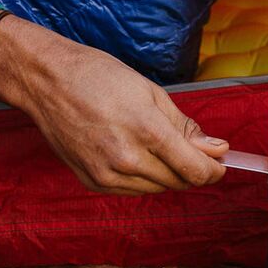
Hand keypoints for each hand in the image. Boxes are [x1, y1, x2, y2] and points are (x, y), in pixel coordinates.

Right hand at [0, 14, 227, 194]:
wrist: (47, 82)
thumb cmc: (98, 76)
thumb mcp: (151, 92)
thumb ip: (184, 125)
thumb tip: (214, 147)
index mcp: (146, 130)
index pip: (194, 170)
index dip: (213, 170)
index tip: (219, 162)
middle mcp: (126, 159)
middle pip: (179, 182)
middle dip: (193, 169)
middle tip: (195, 149)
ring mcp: (107, 174)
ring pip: (157, 189)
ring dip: (169, 174)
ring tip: (160, 146)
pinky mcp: (92, 182)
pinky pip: (133, 190)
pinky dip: (144, 178)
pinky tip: (138, 154)